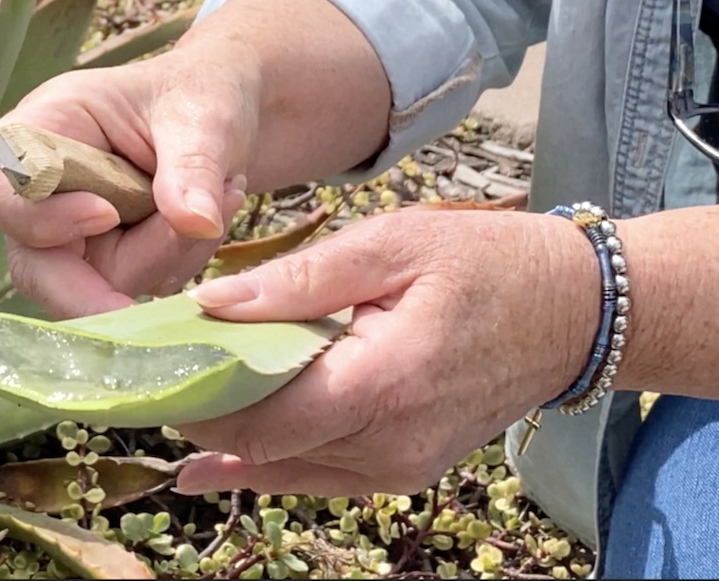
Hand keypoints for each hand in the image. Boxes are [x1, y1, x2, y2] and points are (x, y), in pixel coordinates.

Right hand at [0, 0, 391, 319]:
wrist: (231, 113)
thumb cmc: (203, 94)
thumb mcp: (204, 116)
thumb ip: (194, 166)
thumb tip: (196, 222)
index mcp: (44, 126)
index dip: (35, 217)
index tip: (105, 215)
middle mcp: (43, 187)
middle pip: (30, 262)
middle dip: (93, 286)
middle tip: (147, 301)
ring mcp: (70, 232)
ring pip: (90, 285)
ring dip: (161, 256)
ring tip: (221, 198)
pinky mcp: (103, 261)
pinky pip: (129, 290)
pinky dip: (175, 265)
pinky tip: (207, 222)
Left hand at [172, 207, 598, 496]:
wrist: (573, 313)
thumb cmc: (486, 264)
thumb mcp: (391, 245)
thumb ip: (300, 280)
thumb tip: (212, 304)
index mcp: (383, 383)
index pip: (260, 416)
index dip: (194, 396)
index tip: (144, 363)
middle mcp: (389, 444)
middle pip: (263, 447)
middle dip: (199, 412)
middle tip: (145, 373)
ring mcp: (398, 467)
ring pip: (284, 466)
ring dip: (227, 433)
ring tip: (170, 394)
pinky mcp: (403, 469)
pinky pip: (316, 472)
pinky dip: (263, 460)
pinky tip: (209, 462)